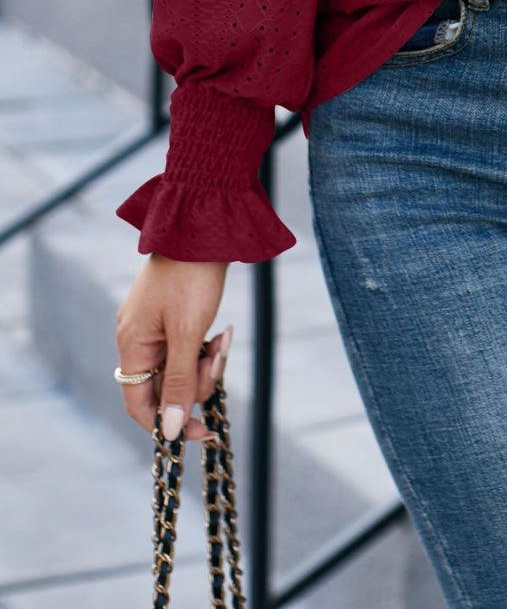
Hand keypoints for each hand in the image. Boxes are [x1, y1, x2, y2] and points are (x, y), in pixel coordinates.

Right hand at [115, 255, 230, 441]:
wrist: (204, 225)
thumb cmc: (193, 277)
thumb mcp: (188, 334)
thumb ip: (177, 382)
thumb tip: (168, 431)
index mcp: (131, 345)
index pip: (139, 406)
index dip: (168, 424)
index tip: (202, 431)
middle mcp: (136, 339)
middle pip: (165, 387)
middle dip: (199, 380)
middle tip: (219, 356)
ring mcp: (153, 327)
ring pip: (181, 368)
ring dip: (208, 361)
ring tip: (224, 337)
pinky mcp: (171, 317)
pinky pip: (188, 348)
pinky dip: (207, 345)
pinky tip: (223, 331)